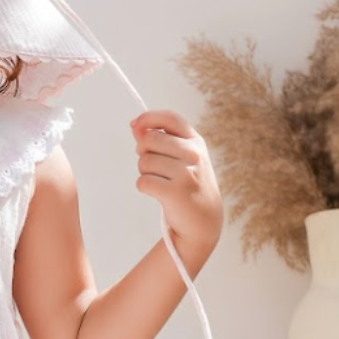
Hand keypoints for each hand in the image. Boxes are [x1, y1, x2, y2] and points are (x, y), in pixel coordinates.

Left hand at [130, 109, 223, 251]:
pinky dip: (145, 188)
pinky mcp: (174, 193)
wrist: (204, 220)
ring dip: (145, 173)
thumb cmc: (189, 186)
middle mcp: (193, 154)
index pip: (169, 118)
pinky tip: (159, 193)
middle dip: (143, 153)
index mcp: (196, 141)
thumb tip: (136, 127)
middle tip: (154, 167)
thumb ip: (161, 141)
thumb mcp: (182, 159)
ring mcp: (185, 173)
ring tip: (161, 182)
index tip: (134, 125)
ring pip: (144, 162)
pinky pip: (143, 182)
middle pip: (149, 140)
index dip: (148, 118)